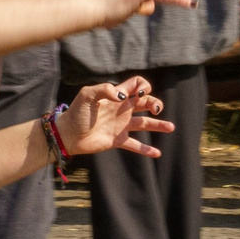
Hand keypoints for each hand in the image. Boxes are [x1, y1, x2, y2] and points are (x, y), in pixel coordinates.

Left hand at [57, 76, 175, 160]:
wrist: (68, 134)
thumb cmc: (76, 113)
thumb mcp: (87, 95)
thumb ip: (104, 90)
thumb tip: (122, 96)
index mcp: (117, 96)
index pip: (136, 85)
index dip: (143, 86)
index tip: (140, 94)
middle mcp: (122, 109)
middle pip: (145, 103)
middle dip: (155, 103)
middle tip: (155, 110)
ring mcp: (121, 125)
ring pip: (145, 124)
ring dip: (159, 125)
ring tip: (171, 127)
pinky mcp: (118, 140)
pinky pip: (135, 145)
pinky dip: (146, 150)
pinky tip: (157, 153)